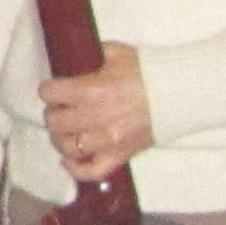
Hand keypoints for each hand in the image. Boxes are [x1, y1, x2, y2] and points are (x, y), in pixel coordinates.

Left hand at [37, 47, 153, 182]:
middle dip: (53, 113)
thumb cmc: (147, 71)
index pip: (50, 93)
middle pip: (54, 122)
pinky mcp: (119, 155)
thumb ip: (91, 54)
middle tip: (60, 109)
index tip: (52, 90)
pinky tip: (70, 160)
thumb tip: (76, 55)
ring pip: (67, 147)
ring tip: (65, 132)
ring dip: (61, 139)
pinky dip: (76, 169)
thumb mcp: (115, 53)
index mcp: (91, 90)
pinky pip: (91, 171)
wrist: (177, 93)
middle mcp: (94, 117)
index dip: (48, 90)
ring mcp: (106, 140)